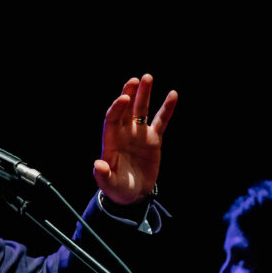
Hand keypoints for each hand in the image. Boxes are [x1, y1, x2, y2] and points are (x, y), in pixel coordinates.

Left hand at [94, 74, 177, 204]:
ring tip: (148, 77)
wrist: (133, 195)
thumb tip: (98, 164)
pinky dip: (166, 109)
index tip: (124, 97)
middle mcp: (124, 133)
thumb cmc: (117, 189)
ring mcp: (139, 134)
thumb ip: (103, 174)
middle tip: (135, 80)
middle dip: (129, 93)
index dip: (117, 107)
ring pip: (141, 110)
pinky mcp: (153, 139)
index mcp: (110, 141)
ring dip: (144, 94)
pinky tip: (173, 94)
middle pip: (125, 109)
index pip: (112, 119)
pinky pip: (161, 121)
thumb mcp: (109, 183)